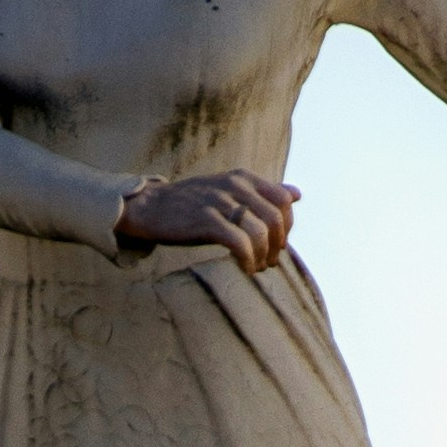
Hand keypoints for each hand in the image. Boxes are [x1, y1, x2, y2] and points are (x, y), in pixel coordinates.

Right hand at [116, 167, 297, 271]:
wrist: (150, 207)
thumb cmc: (191, 204)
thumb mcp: (229, 191)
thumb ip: (263, 193)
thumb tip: (297, 194)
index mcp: (243, 177)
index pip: (284, 200)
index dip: (287, 227)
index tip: (276, 245)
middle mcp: (234, 186)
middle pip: (276, 218)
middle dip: (277, 245)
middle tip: (268, 262)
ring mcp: (220, 202)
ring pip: (260, 232)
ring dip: (263, 256)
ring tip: (255, 267)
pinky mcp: (206, 221)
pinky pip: (240, 243)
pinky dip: (248, 261)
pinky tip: (244, 268)